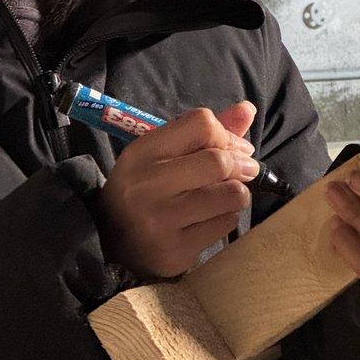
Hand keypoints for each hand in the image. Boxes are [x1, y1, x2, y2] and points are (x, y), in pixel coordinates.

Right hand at [97, 101, 257, 279]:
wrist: (111, 243)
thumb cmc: (144, 190)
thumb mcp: (160, 154)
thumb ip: (202, 131)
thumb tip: (247, 109)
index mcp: (142, 151)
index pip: (202, 123)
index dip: (224, 134)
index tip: (228, 147)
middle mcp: (147, 184)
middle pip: (220, 161)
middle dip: (240, 166)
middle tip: (240, 173)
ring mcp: (160, 220)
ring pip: (231, 195)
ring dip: (236, 194)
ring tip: (222, 197)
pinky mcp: (175, 250)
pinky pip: (226, 224)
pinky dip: (226, 219)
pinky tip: (208, 220)